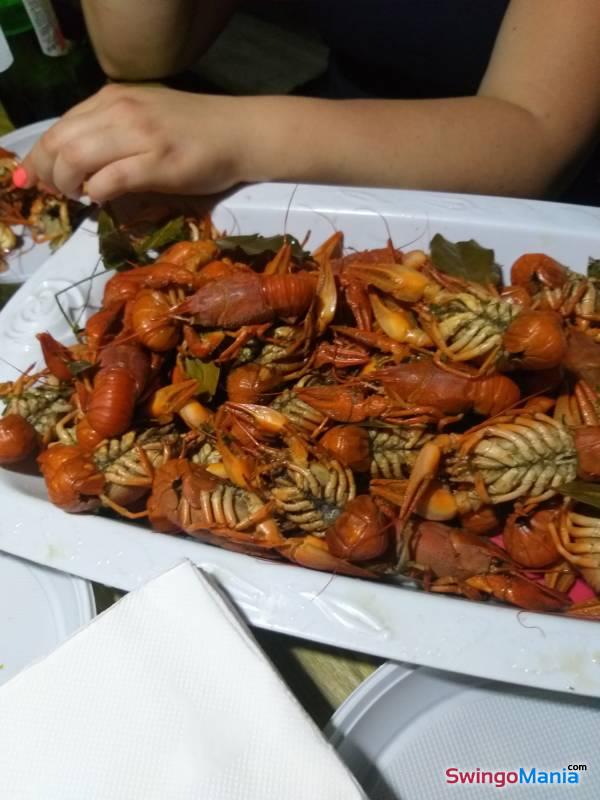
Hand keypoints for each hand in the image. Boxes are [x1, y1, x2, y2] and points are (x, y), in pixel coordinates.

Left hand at [20, 84, 246, 201]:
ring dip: (68, 185)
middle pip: (60, 142)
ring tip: (78, 196)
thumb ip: (111, 131)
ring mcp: (139, 135)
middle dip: (48, 173)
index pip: (60, 126)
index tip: (41, 178)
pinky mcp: (157, 163)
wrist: (240, 133)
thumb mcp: (144, 117)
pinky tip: (101, 198)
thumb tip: (78, 163)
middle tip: (57, 193)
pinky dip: (97, 192)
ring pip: (77, 159)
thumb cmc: (194, 131)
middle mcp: (120, 110)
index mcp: (113, 98)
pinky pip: (110, 180)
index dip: (42, 156)